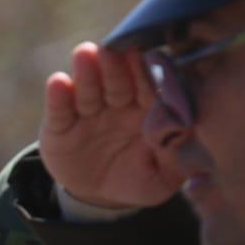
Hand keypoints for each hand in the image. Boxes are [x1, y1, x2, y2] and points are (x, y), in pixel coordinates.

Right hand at [39, 43, 178, 209]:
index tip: (147, 57)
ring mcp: (87, 111)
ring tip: (85, 54)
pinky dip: (57, 97)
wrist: (99, 195)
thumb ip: (177, 156)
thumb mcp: (163, 177)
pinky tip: (58, 83)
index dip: (146, 73)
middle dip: (115, 64)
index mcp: (146, 108)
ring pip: (88, 88)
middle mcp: (117, 102)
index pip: (147, 86)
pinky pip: (59, 110)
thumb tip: (187, 133)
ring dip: (86, 71)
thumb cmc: (139, 179)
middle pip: (117, 80)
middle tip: (114, 49)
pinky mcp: (59, 125)